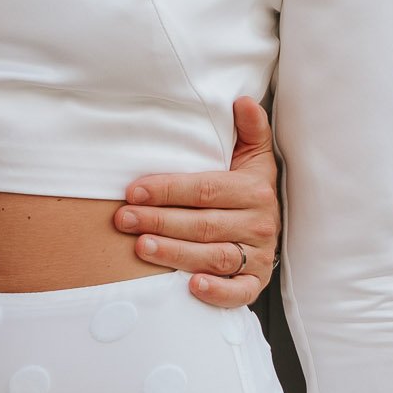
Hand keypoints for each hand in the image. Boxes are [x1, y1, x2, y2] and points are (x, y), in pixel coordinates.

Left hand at [114, 97, 279, 306]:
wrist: (269, 223)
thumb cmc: (247, 185)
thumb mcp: (251, 155)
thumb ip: (249, 129)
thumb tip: (242, 101)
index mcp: (254, 190)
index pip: (205, 189)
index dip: (168, 190)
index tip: (133, 191)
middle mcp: (259, 223)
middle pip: (203, 224)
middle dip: (159, 221)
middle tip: (123, 219)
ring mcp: (258, 255)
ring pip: (214, 256)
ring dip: (175, 253)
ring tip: (141, 247)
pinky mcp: (256, 282)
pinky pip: (239, 292)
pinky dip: (217, 292)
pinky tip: (190, 285)